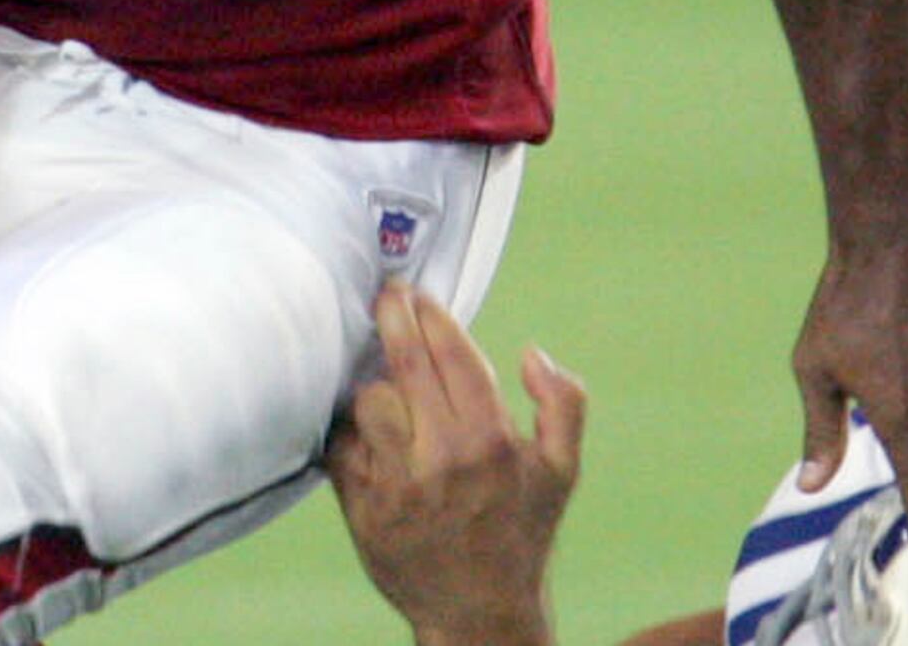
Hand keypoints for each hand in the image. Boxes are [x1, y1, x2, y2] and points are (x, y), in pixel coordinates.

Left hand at [329, 284, 584, 645]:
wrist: (479, 611)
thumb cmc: (521, 532)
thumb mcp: (562, 470)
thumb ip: (564, 403)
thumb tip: (531, 354)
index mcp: (492, 440)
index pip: (454, 356)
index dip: (433, 317)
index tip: (420, 295)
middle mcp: (443, 459)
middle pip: (404, 366)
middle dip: (394, 319)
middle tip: (388, 296)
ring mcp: (398, 486)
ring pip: (369, 402)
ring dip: (376, 383)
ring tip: (386, 378)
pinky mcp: (363, 510)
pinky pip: (344, 447)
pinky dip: (352, 430)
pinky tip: (366, 425)